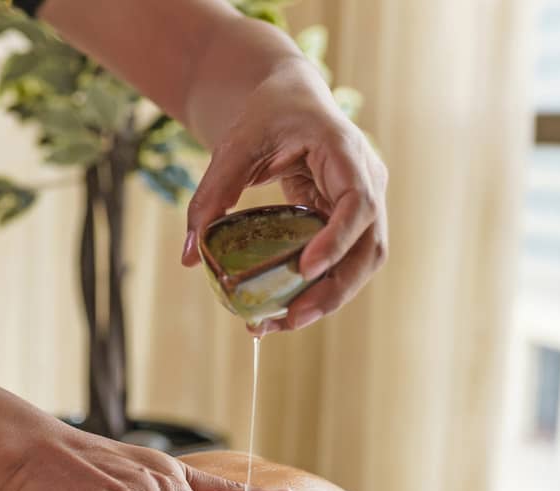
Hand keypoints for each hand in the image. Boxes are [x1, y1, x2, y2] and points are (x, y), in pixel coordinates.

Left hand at [182, 58, 388, 334]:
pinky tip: (286, 310)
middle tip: (293, 318)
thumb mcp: (233, 147)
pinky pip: (345, 262)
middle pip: (370, 246)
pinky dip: (321, 289)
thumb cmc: (265, 114)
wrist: (289, 98)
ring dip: (330, 298)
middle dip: (335, 289)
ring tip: (285, 324)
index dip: (338, 240)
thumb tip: (189, 257)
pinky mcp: (352, 222)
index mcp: (345, 151)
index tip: (306, 269)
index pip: (358, 203)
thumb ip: (211, 195)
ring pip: (363, 262)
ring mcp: (366, 203)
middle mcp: (367, 180)